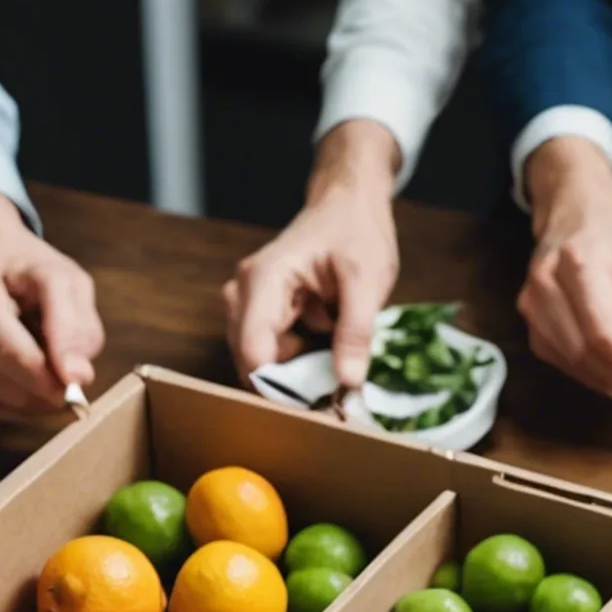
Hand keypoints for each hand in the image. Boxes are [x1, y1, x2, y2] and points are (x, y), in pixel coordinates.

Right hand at [0, 190, 102, 417]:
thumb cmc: (30, 268)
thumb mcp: (65, 280)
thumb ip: (75, 324)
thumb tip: (77, 377)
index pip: (10, 344)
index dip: (46, 372)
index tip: (78, 384)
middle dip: (41, 389)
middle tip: (73, 393)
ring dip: (31, 401)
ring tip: (56, 387)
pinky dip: (17, 407)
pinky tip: (34, 390)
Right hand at [226, 120, 399, 390]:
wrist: (348, 203)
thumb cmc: (356, 231)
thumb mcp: (368, 280)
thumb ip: (356, 331)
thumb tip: (348, 382)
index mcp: (264, 280)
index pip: (253, 353)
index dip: (281, 388)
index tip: (317, 408)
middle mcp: (244, 292)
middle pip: (251, 361)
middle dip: (290, 382)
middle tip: (334, 387)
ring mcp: (248, 301)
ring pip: (261, 359)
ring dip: (296, 368)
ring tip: (334, 352)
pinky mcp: (261, 310)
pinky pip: (272, 349)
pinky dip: (299, 355)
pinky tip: (325, 337)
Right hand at [518, 137, 611, 403]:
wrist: (577, 209)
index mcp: (582, 260)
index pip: (602, 331)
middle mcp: (546, 280)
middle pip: (584, 351)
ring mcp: (531, 301)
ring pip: (570, 362)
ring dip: (607, 380)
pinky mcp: (528, 319)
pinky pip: (560, 361)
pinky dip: (590, 372)